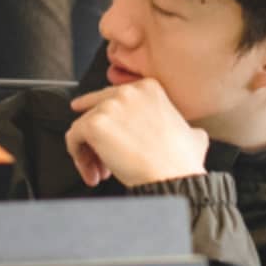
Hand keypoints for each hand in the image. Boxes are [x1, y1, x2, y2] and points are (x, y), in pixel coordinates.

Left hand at [64, 79, 212, 189]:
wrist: (173, 177)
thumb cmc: (182, 162)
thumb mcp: (193, 135)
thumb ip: (186, 129)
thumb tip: (192, 135)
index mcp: (148, 88)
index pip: (115, 100)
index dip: (112, 123)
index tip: (106, 136)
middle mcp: (127, 91)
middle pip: (97, 111)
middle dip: (98, 138)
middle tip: (99, 158)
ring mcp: (109, 106)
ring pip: (84, 127)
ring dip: (90, 152)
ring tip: (99, 172)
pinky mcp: (94, 124)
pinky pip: (73, 138)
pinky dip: (78, 157)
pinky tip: (91, 172)